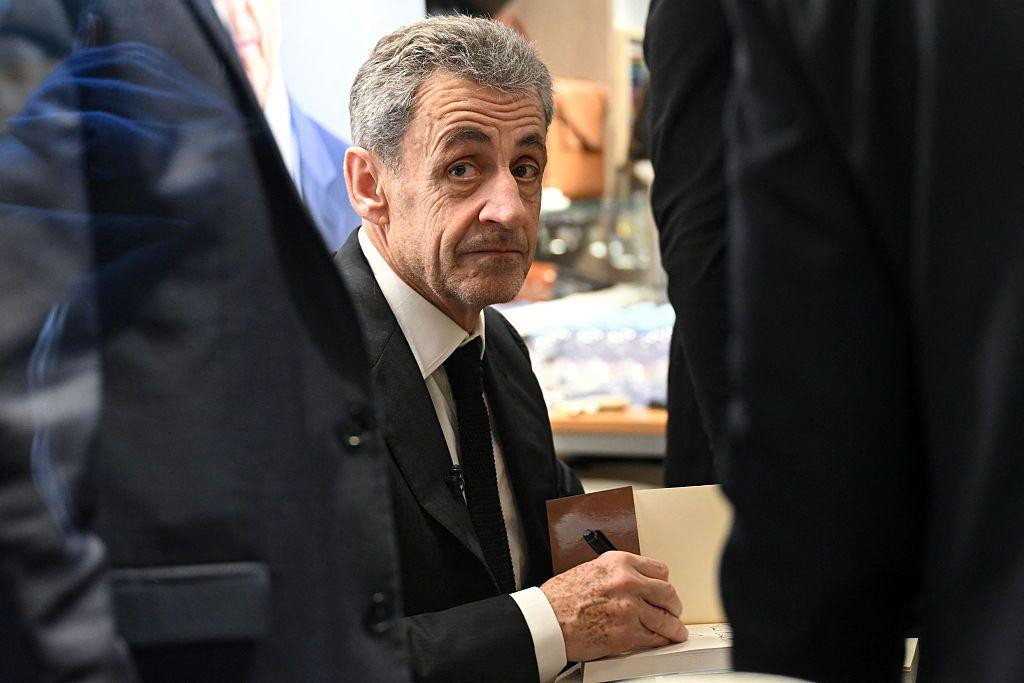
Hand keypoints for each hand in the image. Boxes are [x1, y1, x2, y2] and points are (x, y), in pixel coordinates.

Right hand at [539, 551, 686, 661]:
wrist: (547, 619)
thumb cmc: (561, 597)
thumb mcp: (592, 570)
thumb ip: (617, 575)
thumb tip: (634, 584)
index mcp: (619, 563)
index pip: (659, 570)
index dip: (664, 583)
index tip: (663, 590)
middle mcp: (628, 582)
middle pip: (668, 593)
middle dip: (674, 605)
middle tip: (674, 611)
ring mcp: (630, 608)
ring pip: (666, 619)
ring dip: (673, 627)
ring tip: (675, 631)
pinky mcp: (627, 633)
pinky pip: (655, 638)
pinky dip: (660, 642)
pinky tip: (661, 641)